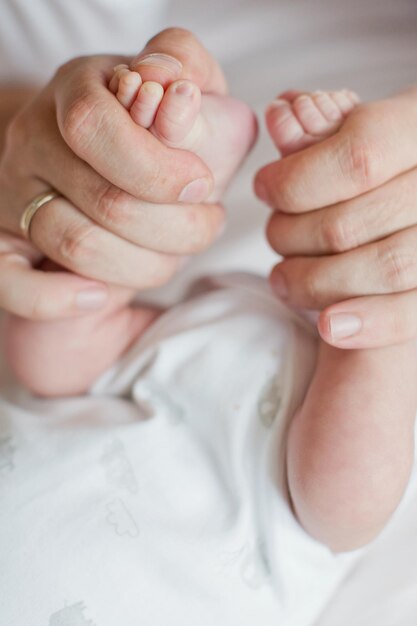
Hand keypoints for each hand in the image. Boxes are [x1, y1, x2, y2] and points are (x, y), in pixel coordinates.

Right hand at [0, 29, 229, 318]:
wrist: (85, 152)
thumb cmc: (146, 127)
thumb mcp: (174, 83)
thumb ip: (186, 69)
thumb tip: (180, 94)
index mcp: (74, 92)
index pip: (95, 126)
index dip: (157, 168)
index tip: (203, 186)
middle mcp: (32, 141)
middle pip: (104, 200)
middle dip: (176, 228)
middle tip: (209, 224)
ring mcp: (12, 194)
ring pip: (77, 246)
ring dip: (146, 266)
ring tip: (178, 254)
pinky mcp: (4, 242)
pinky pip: (12, 284)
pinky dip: (57, 299)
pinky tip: (101, 297)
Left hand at [255, 86, 416, 348]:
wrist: (416, 195)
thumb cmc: (388, 161)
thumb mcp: (361, 130)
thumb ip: (321, 129)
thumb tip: (280, 115)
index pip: (357, 157)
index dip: (295, 180)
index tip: (264, 188)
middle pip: (352, 222)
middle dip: (292, 235)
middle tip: (273, 235)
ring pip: (382, 268)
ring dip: (314, 281)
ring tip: (282, 279)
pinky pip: (414, 312)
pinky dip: (368, 322)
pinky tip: (328, 326)